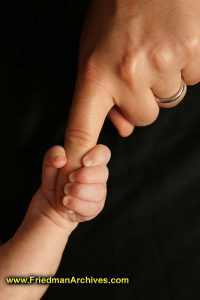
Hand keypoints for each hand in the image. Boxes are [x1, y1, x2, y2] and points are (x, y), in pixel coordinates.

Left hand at [30, 144, 110, 229]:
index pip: (104, 152)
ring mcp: (98, 192)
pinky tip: (66, 201)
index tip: (84, 161)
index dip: (97, 155)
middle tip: (70, 177)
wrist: (50, 204)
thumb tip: (60, 159)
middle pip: (103, 172)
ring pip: (98, 191)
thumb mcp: (49, 164)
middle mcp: (98, 176)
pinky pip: (91, 207)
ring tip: (65, 190)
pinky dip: (76, 204)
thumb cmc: (55, 180)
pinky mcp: (94, 208)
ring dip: (78, 190)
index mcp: (92, 160)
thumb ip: (53, 154)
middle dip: (85, 175)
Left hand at [56, 0, 199, 207]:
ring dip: (163, 83)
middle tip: (138, 67)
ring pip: (167, 101)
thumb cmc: (117, 13)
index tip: (76, 171)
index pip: (82, 126)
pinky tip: (174, 44)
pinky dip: (185, 67)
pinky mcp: (191, 52)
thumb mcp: (95, 51)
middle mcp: (127, 73)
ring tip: (155, 50)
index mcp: (96, 73)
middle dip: (141, 100)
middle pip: (141, 118)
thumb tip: (121, 130)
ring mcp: (161, 63)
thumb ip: (103, 94)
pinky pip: (192, 80)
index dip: (79, 152)